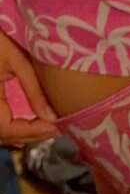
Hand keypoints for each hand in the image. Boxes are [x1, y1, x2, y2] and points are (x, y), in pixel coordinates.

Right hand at [0, 31, 59, 147]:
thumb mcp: (17, 60)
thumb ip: (33, 89)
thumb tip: (53, 118)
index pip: (7, 127)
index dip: (33, 131)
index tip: (58, 126)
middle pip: (3, 134)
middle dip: (31, 134)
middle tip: (60, 127)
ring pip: (0, 132)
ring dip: (23, 132)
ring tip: (50, 126)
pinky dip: (14, 126)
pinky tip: (31, 123)